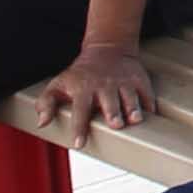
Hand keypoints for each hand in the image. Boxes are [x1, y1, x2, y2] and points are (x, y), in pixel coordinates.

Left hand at [42, 42, 156, 137]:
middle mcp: (104, 85)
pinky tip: (151, 113)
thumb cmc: (80, 74)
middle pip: (109, 102)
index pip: (80, 110)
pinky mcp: (138, 79)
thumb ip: (46, 103)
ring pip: (129, 96)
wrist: (107, 49)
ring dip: (132, 108)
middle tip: (116, 125)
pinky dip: (149, 103)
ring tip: (135, 119)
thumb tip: (41, 122)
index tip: (79, 143)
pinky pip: (146, 92)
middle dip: (113, 113)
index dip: (79, 127)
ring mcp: (123, 82)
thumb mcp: (58, 84)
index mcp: (83, 89)